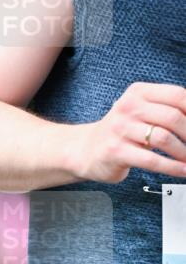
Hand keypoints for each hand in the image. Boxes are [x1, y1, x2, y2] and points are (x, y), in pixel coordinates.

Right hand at [68, 83, 185, 182]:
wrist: (86, 150)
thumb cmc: (121, 133)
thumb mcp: (141, 112)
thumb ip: (166, 110)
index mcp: (138, 93)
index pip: (177, 95)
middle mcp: (128, 107)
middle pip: (173, 117)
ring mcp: (120, 129)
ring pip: (164, 138)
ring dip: (184, 152)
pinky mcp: (116, 151)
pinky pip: (151, 160)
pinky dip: (172, 167)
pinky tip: (182, 171)